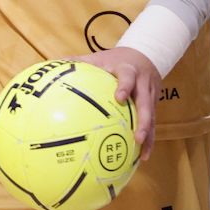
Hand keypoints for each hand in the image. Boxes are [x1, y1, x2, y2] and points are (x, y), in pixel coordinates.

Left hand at [71, 46, 157, 161]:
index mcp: (128, 71)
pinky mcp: (154, 105)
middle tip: (137, 137)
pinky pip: (153, 123)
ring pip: (152, 116)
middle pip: (146, 103)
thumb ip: (78, 61)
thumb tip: (55, 64)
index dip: (125, 86)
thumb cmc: (115, 59)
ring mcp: (150, 96)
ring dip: (148, 134)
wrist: (144, 55)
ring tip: (142, 154)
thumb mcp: (99, 57)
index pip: (128, 77)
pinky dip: (150, 138)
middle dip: (143, 121)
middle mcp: (142, 84)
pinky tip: (143, 154)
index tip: (119, 97)